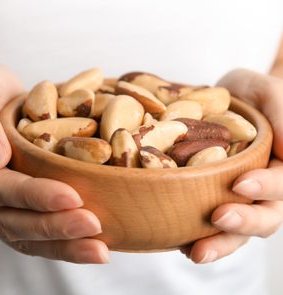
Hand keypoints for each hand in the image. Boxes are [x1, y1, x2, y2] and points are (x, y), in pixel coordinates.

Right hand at [0, 65, 108, 263]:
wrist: (10, 104)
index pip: (3, 189)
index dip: (36, 196)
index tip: (71, 196)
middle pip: (18, 222)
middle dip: (57, 226)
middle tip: (93, 225)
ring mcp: (7, 209)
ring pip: (32, 237)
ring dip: (67, 246)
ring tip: (100, 251)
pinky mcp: (27, 212)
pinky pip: (44, 236)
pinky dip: (69, 246)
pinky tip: (97, 249)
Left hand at [181, 69, 282, 262]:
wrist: (223, 101)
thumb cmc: (249, 93)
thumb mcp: (265, 91)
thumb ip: (281, 112)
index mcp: (280, 164)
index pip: (282, 184)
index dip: (267, 187)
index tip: (241, 183)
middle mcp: (261, 187)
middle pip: (264, 217)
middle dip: (244, 223)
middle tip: (219, 219)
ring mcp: (235, 197)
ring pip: (236, 230)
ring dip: (219, 243)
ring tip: (195, 252)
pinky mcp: (210, 198)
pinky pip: (207, 223)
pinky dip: (195, 235)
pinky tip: (178, 242)